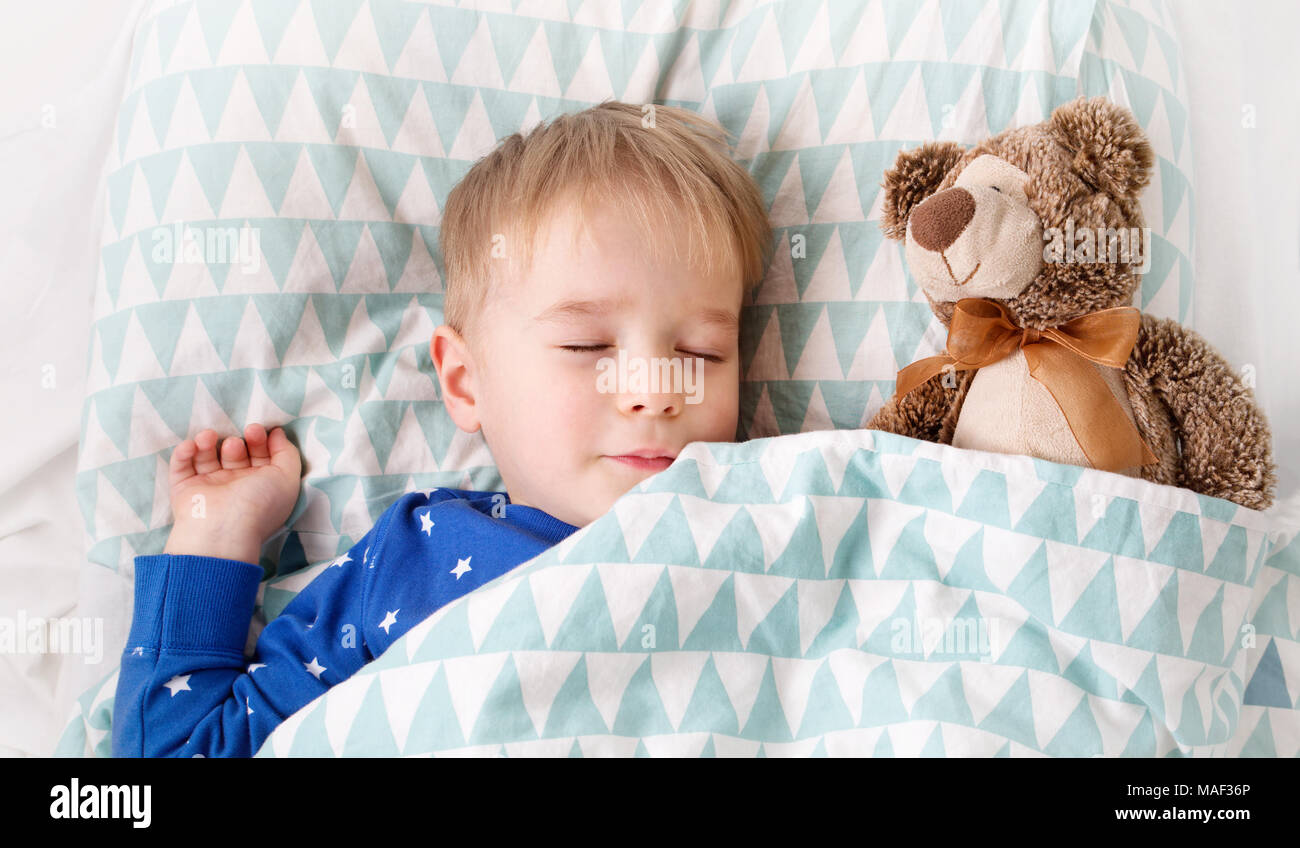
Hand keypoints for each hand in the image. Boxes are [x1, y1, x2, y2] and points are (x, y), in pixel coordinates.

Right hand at [164, 424, 302, 563]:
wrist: (223, 531)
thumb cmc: (259, 504)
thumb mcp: (286, 477)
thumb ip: (287, 452)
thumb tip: (277, 433)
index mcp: (260, 483)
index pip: (260, 454)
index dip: (259, 439)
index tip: (257, 430)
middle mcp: (235, 485)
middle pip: (234, 453)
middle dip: (236, 443)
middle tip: (236, 444)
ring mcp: (209, 487)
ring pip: (206, 456)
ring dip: (207, 442)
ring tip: (209, 438)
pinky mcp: (185, 489)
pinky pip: (181, 465)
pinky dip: (184, 452)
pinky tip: (192, 445)